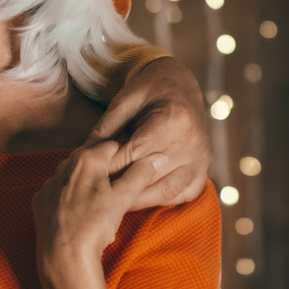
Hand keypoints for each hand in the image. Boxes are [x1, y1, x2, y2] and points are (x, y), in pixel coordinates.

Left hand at [33, 140, 164, 261]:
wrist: (64, 253)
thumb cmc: (95, 224)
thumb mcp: (123, 197)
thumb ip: (140, 174)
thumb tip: (157, 157)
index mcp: (86, 159)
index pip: (111, 145)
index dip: (125, 155)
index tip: (133, 167)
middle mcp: (64, 166)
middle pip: (90, 158)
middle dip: (105, 168)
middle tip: (118, 185)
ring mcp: (49, 183)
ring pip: (73, 174)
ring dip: (86, 181)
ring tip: (100, 200)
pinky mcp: (40, 199)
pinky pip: (58, 191)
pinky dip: (69, 196)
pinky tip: (79, 211)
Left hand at [87, 57, 209, 209]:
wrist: (180, 85)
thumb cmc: (149, 89)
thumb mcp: (125, 99)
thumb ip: (106, 127)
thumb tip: (84, 153)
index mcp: (173, 120)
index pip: (138, 151)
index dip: (112, 165)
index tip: (90, 175)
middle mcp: (192, 143)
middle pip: (151, 174)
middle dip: (121, 186)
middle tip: (96, 196)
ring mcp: (201, 160)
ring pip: (167, 190)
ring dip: (139, 199)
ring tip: (112, 202)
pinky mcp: (203, 171)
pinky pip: (183, 195)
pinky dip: (160, 200)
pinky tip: (139, 198)